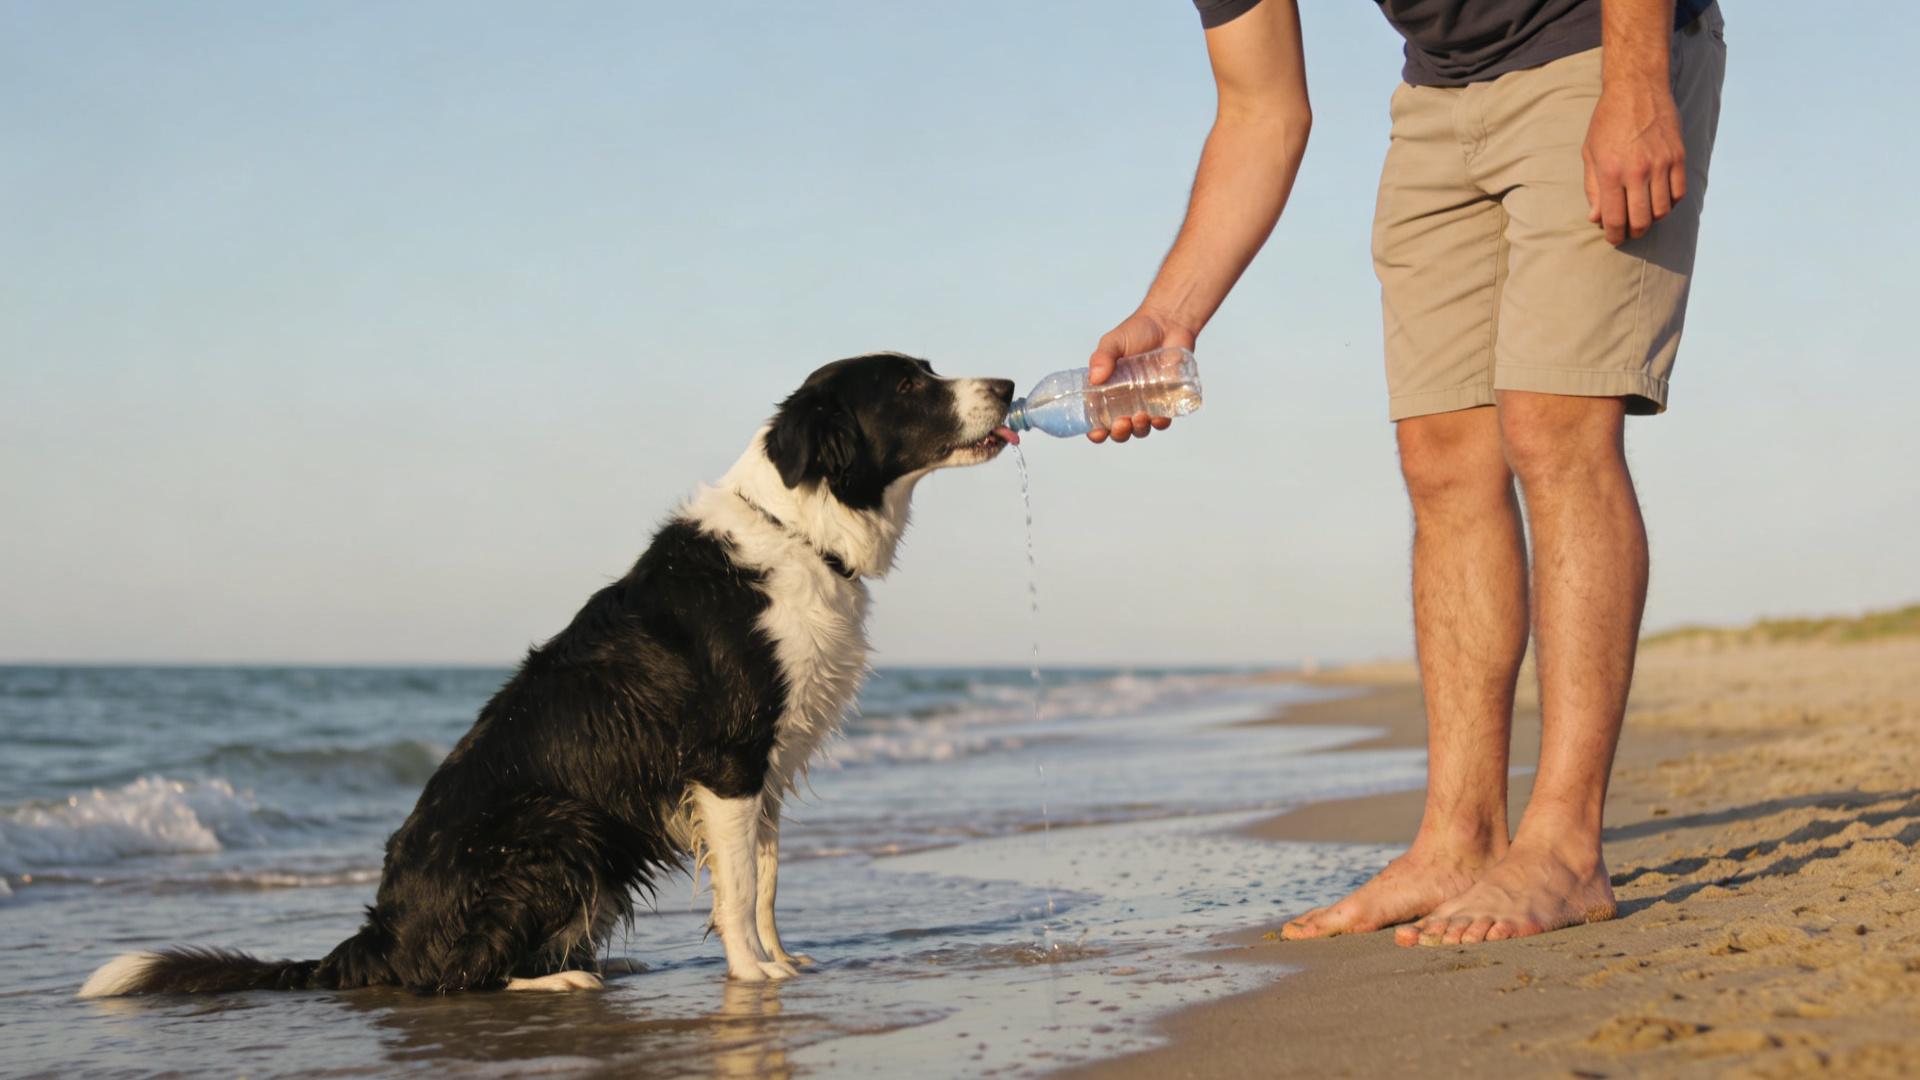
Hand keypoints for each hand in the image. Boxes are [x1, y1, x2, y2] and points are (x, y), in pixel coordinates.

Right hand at [1086, 309, 1197, 443]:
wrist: (1169, 323)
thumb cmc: (1137, 331)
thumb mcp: (1113, 342)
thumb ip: (1102, 358)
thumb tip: (1095, 378)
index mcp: (1108, 391)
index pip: (1097, 418)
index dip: (1095, 431)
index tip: (1096, 432)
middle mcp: (1126, 401)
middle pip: (1119, 430)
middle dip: (1119, 433)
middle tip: (1120, 423)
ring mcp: (1147, 402)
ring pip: (1140, 429)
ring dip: (1138, 429)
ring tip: (1139, 417)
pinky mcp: (1167, 400)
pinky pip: (1163, 420)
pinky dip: (1160, 423)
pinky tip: (1158, 417)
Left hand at [1582, 76, 1686, 245]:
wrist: (1637, 89)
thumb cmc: (1607, 122)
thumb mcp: (1590, 154)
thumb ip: (1593, 188)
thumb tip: (1596, 218)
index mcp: (1611, 172)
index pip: (1614, 218)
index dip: (1613, 235)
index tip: (1613, 238)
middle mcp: (1638, 171)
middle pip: (1641, 220)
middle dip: (1633, 232)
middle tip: (1628, 231)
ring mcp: (1662, 164)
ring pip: (1662, 210)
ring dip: (1652, 219)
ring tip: (1643, 215)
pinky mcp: (1678, 156)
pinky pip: (1679, 192)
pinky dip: (1670, 203)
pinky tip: (1659, 200)